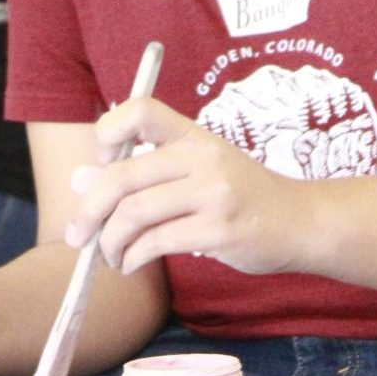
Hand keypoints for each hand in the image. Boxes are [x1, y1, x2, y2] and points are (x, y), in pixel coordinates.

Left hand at [64, 97, 302, 279]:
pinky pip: (157, 243)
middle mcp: (202, 157)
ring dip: (110, 243)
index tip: (100, 160)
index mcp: (193, 135)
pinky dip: (133, 258)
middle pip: (123, 177)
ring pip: (135, 214)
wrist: (299, 220)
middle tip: (76, 236)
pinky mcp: (221, 230)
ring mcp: (214, 193)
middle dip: (89, 211)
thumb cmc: (240, 195)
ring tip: (109, 257)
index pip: (142, 111)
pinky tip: (131, 264)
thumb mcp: (196, 171)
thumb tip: (79, 179)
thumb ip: (142, 173)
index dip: (109, 130)